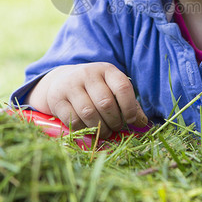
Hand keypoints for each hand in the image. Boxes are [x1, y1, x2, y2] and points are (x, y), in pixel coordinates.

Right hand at [27, 62, 147, 137]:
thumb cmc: (95, 88)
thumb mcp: (112, 88)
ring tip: (105, 132)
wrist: (61, 81)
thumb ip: (129, 104)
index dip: (130, 107)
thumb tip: (143, 123)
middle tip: (116, 128)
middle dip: (114, 121)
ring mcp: (70, 85)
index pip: (122, 87)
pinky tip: (89, 129)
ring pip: (89, 112)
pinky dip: (84, 129)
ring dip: (100, 128)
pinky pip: (74, 119)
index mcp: (106, 69)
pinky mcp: (57, 98)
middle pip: (106, 103)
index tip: (131, 120)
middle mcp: (88, 74)